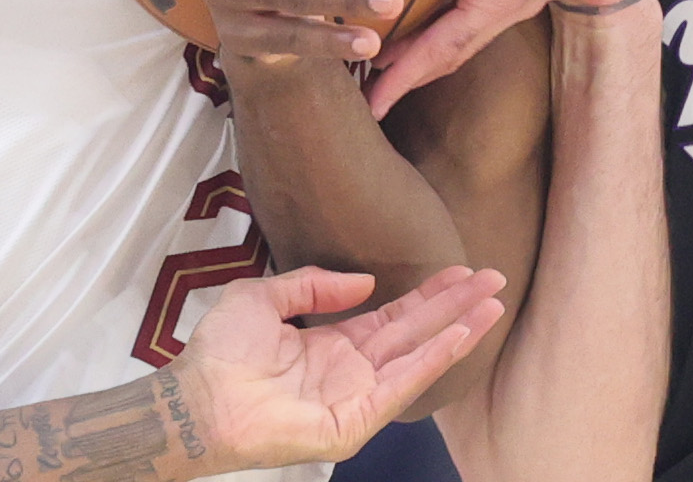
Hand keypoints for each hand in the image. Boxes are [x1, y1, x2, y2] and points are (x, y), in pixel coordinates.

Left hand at [173, 264, 504, 469]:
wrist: (198, 397)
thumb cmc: (220, 353)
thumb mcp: (263, 296)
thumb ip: (313, 283)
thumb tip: (366, 281)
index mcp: (334, 344)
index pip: (394, 316)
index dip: (428, 294)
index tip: (460, 270)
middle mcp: (352, 370)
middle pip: (416, 332)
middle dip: (456, 306)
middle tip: (494, 279)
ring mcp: (356, 398)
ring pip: (418, 358)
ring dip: (457, 331)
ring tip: (492, 305)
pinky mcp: (355, 423)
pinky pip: (400, 387)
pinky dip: (433, 360)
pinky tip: (458, 335)